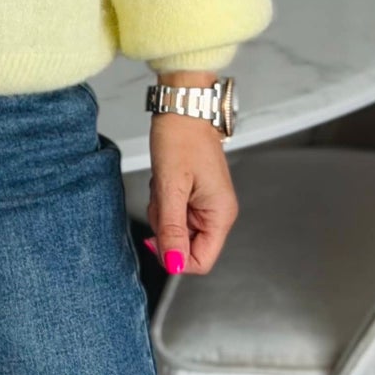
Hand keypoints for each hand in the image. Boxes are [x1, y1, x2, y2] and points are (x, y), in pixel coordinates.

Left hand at [141, 113, 236, 274]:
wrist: (182, 109)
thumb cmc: (180, 138)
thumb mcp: (170, 187)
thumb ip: (171, 229)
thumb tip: (174, 265)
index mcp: (220, 214)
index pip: (201, 261)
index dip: (176, 257)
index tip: (155, 237)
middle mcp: (218, 212)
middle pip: (186, 245)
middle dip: (165, 227)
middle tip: (161, 199)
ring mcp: (206, 204)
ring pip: (176, 228)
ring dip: (162, 211)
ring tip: (163, 184)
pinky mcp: (195, 195)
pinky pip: (174, 211)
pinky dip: (164, 200)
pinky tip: (164, 181)